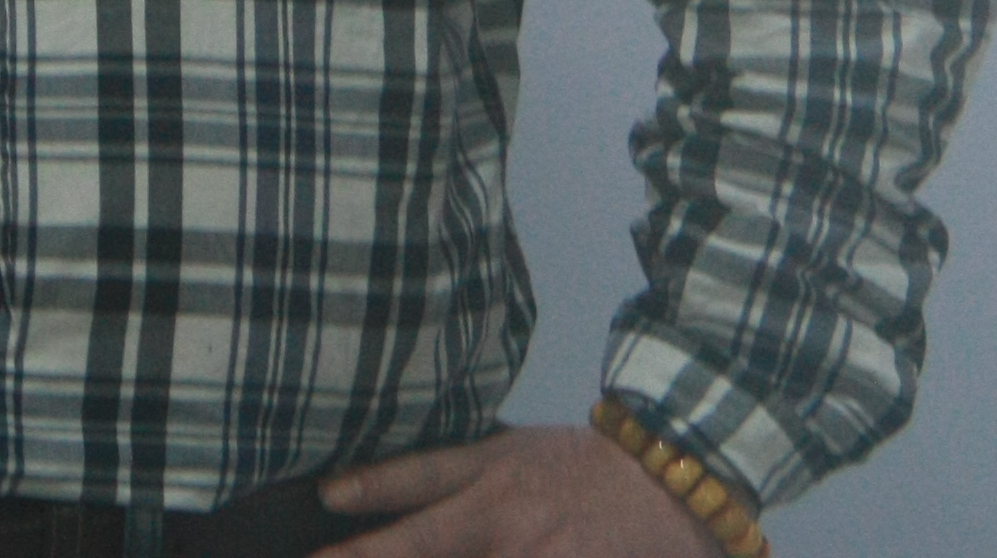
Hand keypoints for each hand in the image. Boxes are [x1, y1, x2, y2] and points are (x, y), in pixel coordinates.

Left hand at [316, 426, 718, 557]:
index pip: (415, 484)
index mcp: (489, 476)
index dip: (367, 491)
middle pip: (422, 545)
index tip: (324, 498)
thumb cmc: (580, 464)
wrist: (672, 479)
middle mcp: (504, 519)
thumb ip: (448, 471)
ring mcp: (535, 555)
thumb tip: (371, 487)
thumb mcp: (511, 449)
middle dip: (369, 556)